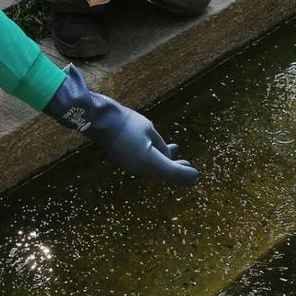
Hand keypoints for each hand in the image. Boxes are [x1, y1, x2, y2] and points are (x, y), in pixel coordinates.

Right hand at [44, 66, 197, 185]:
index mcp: (148, 160)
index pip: (172, 173)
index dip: (186, 175)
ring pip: (156, 169)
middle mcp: (140, 167)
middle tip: (191, 169)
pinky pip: (147, 163)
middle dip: (179, 172)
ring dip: (169, 164)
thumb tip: (168, 155)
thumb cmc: (126, 122)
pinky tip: (165, 150)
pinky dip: (158, 159)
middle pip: (165, 175)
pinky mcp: (128, 159)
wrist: (99, 120)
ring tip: (180, 157)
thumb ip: (160, 145)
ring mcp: (133, 164)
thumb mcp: (149, 130)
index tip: (196, 175)